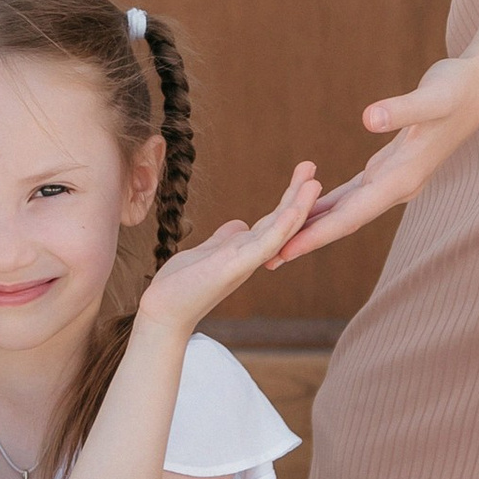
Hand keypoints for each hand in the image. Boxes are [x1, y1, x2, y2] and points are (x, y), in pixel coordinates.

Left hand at [134, 165, 321, 331]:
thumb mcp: (206, 253)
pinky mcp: (235, 267)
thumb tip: (239, 225)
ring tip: (315, 182)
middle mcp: (251, 257)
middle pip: (281, 221)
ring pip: (279, 231)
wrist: (164, 312)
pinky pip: (264, 245)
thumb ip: (225, 239)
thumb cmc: (181, 286)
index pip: (273, 221)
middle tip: (312, 166)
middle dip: (297, 194)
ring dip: (298, 206)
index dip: (288, 199)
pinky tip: (293, 211)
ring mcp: (245, 262)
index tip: (303, 177)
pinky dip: (280, 227)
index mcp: (244, 251)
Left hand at [270, 55, 478, 258]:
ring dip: (316, 226)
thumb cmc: (457, 88)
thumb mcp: (433, 96)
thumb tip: (370, 118)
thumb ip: (403, 109)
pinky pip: (353, 193)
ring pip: (347, 210)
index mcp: (403, 178)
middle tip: (267, 261)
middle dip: (308, 241)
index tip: (285, 251)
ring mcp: (395, 180)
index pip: (351, 215)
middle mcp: (398, 186)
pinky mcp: (392, 168)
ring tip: (280, 243)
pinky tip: (308, 208)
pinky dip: (329, 203)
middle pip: (345, 221)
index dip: (317, 234)